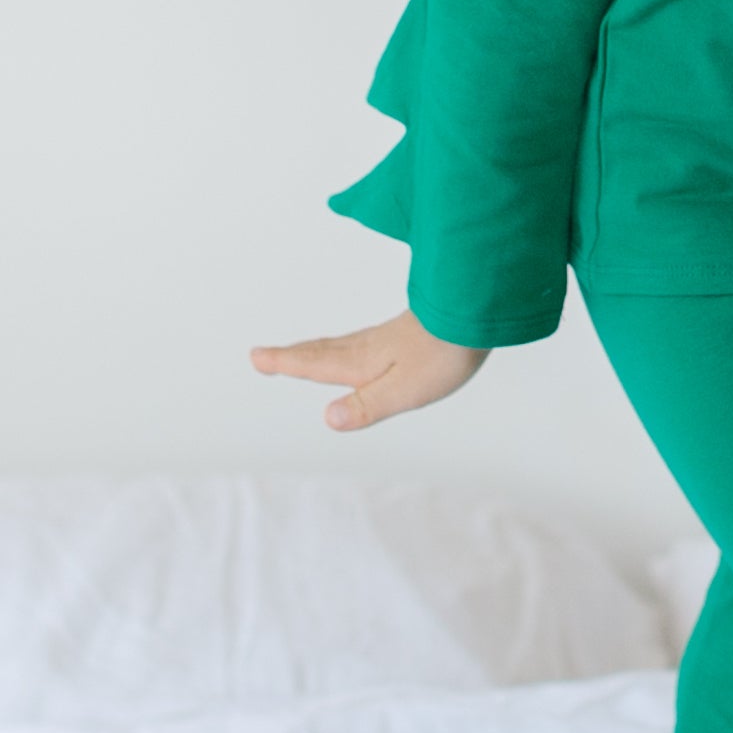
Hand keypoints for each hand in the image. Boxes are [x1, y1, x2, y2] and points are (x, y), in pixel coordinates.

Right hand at [248, 310, 488, 432]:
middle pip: (321, 352)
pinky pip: (359, 342)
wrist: (476, 314)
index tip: (256, 357)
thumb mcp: (405, 390)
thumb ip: (366, 405)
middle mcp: (368, 348)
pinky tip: (354, 350)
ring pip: (340, 345)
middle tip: (261, 355)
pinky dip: (341, 346)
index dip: (286, 362)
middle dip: (291, 355)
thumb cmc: (444, 354)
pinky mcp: (404, 335)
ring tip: (297, 353)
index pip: (316, 364)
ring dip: (313, 350)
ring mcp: (386, 339)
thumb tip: (328, 418)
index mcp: (363, 362)